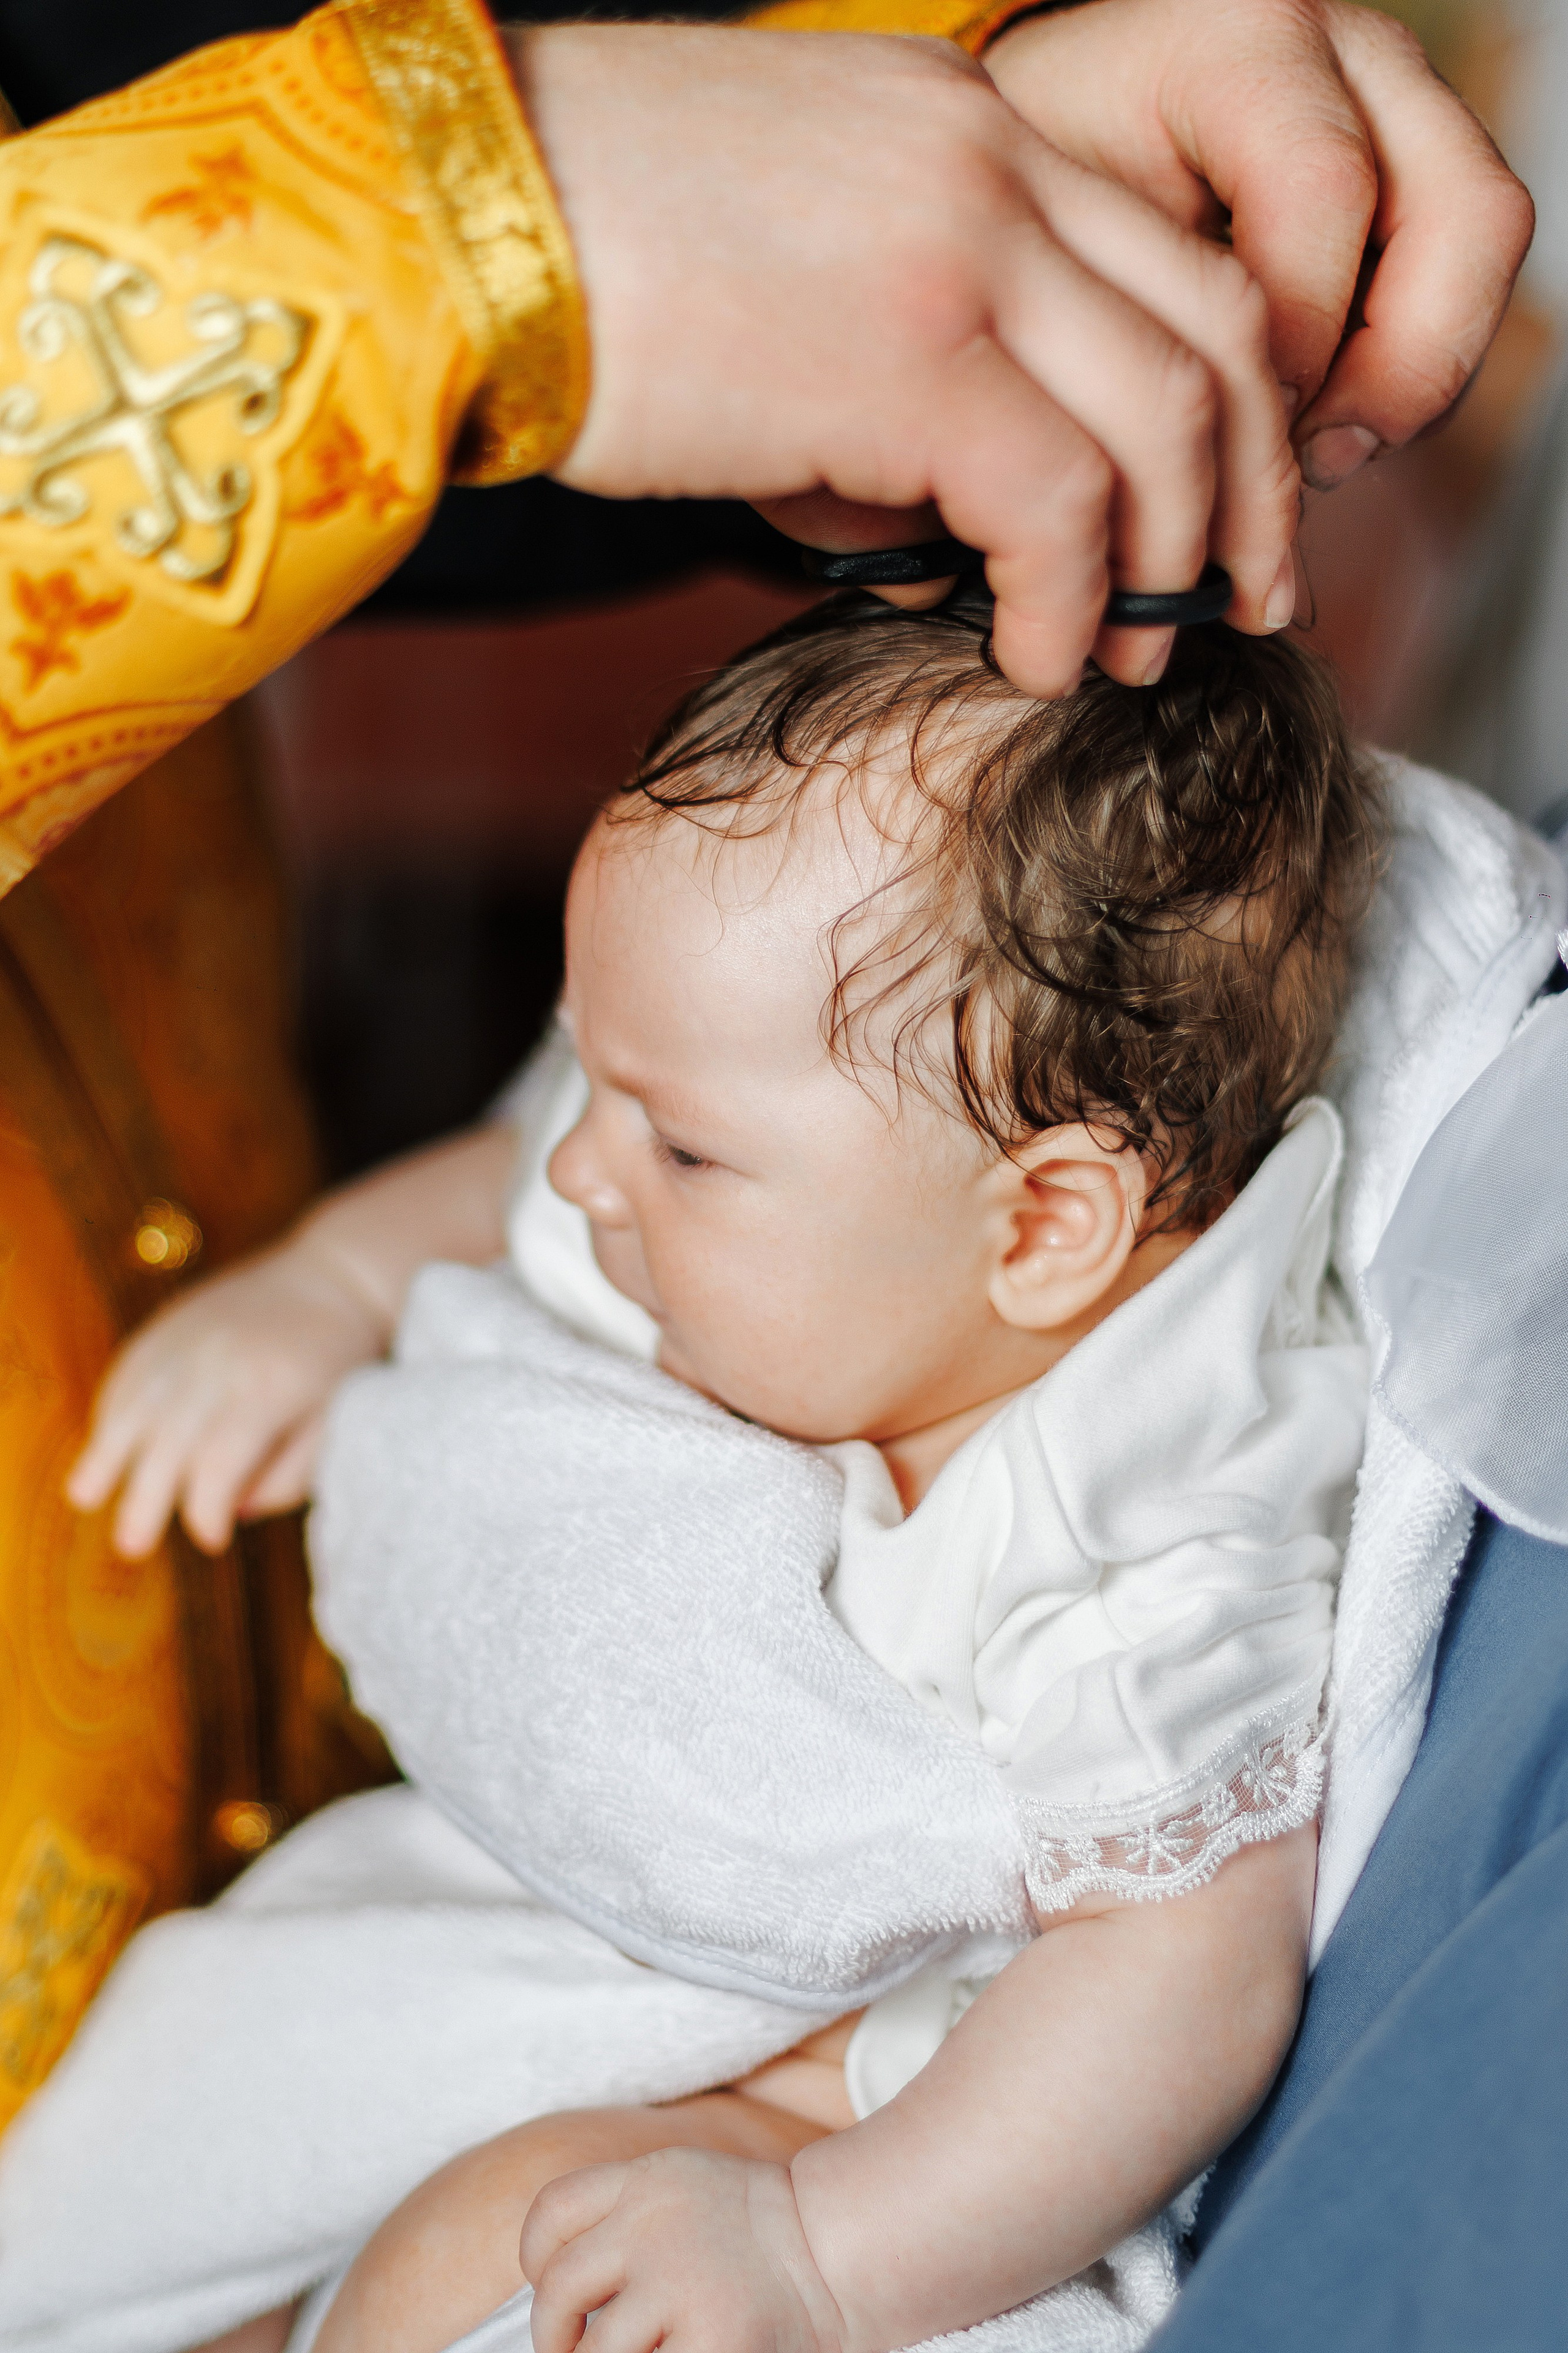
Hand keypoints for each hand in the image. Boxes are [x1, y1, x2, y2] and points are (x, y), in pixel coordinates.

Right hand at [65, 1233, 389, 1558]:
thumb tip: (236, 1510)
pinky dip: (111, 1412)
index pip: (219, 1462)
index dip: (207, 1509)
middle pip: (166, 1440)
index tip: (213, 1541)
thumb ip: (291, 1474)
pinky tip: (104, 1448)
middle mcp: (217, 1361)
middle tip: (133, 1547)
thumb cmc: (342, 1362)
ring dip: (105, 1455)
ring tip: (85, 1498)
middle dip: (145, 1499)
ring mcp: (185, 1338)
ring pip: (132, 1404)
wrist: (333, 1276)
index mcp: (268, 1388)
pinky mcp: (167, 1324)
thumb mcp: (338, 1424)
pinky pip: (126, 1373)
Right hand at [515, 24, 1298, 696]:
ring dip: (1171, 563)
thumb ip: (895, 368)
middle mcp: (991, 160)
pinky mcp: (905, 352)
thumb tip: (944, 551)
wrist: (440, 228)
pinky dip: (1073, 600)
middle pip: (1217, 333)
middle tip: (1238, 608)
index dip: (1230, 408)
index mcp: (966, 125)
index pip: (1173, 260)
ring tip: (1129, 661)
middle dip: (1251, 493)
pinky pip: (1063, 500)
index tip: (1218, 518)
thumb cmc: (575, 266)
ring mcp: (959, 246)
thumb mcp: (779, 275)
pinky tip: (1035, 662)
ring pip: (1170, 419)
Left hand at [523, 2147, 843, 2352]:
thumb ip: (626, 2218)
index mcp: (647, 2180)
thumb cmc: (759, 2235)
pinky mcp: (713, 2341)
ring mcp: (681, 2284)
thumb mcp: (685, 2191)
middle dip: (553, 2338)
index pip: (553, 2211)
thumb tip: (557, 2299)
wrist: (841, 2250)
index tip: (551, 2290)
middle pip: (558, 2289)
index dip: (536, 2259)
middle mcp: (654, 2225)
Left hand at [986, 0, 1533, 490]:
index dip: (1295, 338)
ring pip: (1484, 245)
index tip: (1229, 423)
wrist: (1048, 131)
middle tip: (1307, 459)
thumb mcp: (1054, 235)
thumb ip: (1132, 314)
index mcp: (1237, 48)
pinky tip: (1318, 418)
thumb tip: (1190, 461)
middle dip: (1396, 373)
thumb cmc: (1040, 183)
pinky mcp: (1415, 164)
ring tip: (1314, 450)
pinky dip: (1404, 371)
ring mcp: (1396, 103)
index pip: (1324, 192)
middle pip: (1464, 215)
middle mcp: (1344, 56)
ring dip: (1414, 378)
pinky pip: (1464, 278)